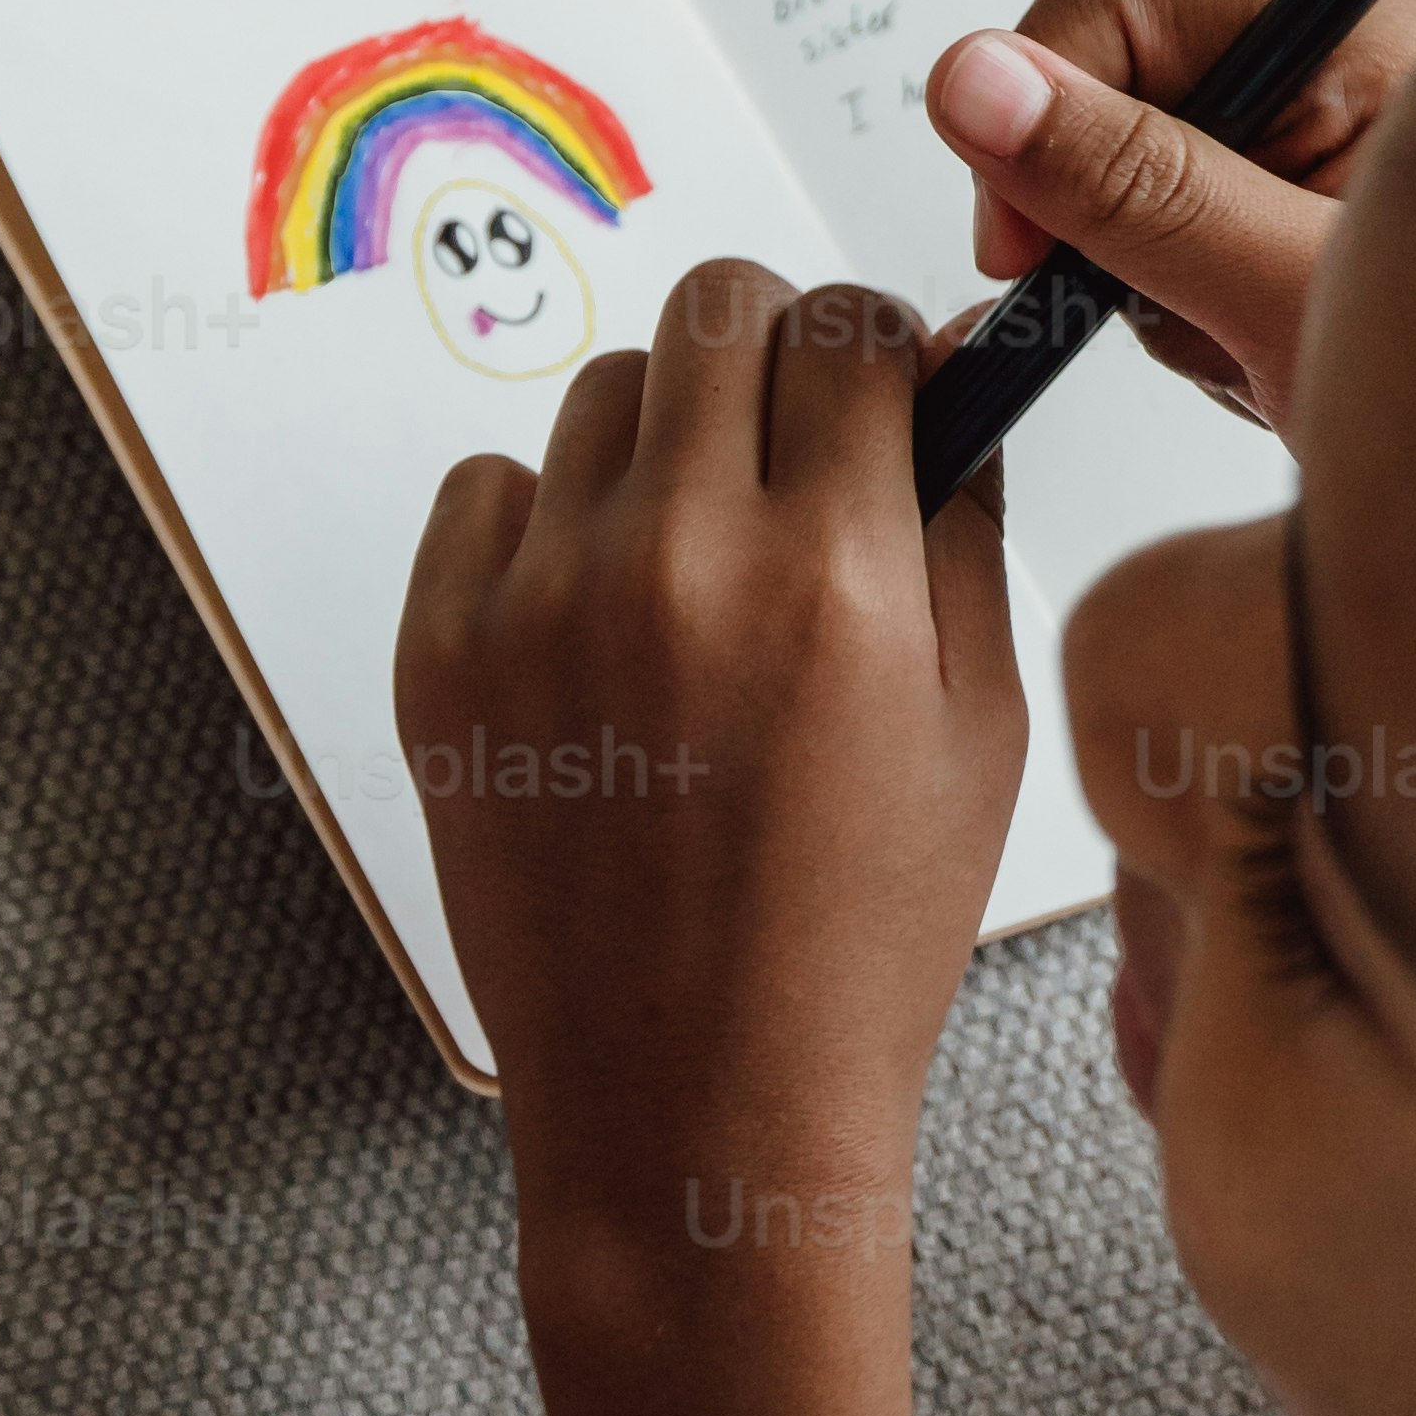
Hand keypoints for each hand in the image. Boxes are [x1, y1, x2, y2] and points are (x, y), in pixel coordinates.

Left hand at [396, 263, 1023, 1415]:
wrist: (697, 1106)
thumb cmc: (858, 939)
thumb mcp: (978, 728)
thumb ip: (961, 520)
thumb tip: (950, 370)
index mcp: (833, 575)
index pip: (848, 325)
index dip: (878, 346)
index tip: (880, 391)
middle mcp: (675, 561)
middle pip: (716, 308)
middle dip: (772, 352)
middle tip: (791, 442)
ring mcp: (538, 603)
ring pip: (601, 390)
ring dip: (662, 436)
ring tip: (698, 562)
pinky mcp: (437, 652)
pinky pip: (487, 488)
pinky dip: (548, 523)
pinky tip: (603, 627)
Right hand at [926, 0, 1415, 435]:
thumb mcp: (1287, 297)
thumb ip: (1131, 184)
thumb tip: (971, 79)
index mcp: (1363, 28)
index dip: (1036, 105)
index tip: (1026, 246)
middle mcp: (1350, 59)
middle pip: (1121, 83)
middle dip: (1118, 220)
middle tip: (1189, 323)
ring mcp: (1338, 137)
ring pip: (1141, 179)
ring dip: (1164, 288)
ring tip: (1260, 363)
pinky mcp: (1319, 210)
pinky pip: (1190, 241)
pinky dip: (1199, 318)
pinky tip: (1271, 370)